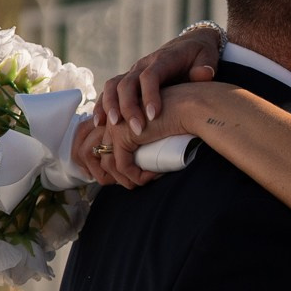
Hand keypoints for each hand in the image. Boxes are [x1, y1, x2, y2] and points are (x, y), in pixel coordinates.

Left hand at [76, 83, 204, 190]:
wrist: (188, 106)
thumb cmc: (176, 116)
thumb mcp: (152, 129)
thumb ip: (140, 141)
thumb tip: (134, 165)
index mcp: (115, 117)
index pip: (104, 149)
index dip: (117, 170)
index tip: (137, 177)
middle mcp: (111, 119)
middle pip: (103, 158)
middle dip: (118, 178)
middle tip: (139, 184)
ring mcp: (114, 126)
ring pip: (109, 164)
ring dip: (128, 179)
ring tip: (147, 181)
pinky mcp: (123, 135)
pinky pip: (123, 165)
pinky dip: (137, 176)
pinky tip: (153, 175)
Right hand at [96, 23, 223, 137]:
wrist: (188, 45)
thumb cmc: (199, 56)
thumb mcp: (207, 56)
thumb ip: (205, 66)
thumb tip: (203, 74)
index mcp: (162, 60)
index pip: (150, 76)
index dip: (149, 95)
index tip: (153, 116)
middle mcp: (143, 64)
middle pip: (127, 83)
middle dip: (129, 107)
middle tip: (137, 130)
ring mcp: (132, 72)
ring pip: (113, 86)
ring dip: (110, 106)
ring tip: (112, 127)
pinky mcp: (127, 81)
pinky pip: (109, 91)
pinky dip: (102, 106)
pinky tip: (99, 124)